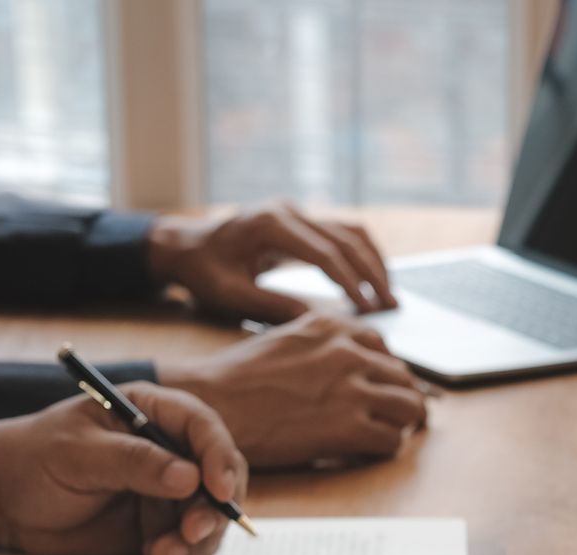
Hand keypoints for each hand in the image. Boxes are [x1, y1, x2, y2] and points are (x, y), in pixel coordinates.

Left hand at [0, 385, 247, 554]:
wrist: (4, 502)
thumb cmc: (34, 460)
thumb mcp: (77, 453)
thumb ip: (132, 462)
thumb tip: (189, 478)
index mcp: (152, 413)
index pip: (204, 428)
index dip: (219, 457)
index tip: (218, 490)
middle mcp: (170, 450)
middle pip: (221, 474)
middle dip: (216, 506)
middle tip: (194, 531)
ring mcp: (168, 490)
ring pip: (212, 513)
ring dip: (200, 537)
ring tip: (166, 553)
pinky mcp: (160, 524)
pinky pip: (191, 542)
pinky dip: (184, 554)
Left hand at [147, 201, 395, 320]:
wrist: (185, 246)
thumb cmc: (203, 271)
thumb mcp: (231, 295)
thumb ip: (272, 307)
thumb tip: (317, 322)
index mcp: (268, 223)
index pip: (323, 252)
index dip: (349, 282)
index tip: (367, 309)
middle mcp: (287, 210)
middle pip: (345, 239)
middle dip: (371, 274)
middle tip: (391, 306)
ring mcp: (296, 212)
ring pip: (350, 232)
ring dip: (374, 262)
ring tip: (389, 295)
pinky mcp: (301, 221)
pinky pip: (342, 233)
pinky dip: (363, 255)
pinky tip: (373, 280)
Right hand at [157, 311, 426, 467]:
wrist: (213, 403)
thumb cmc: (240, 377)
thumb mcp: (287, 339)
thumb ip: (323, 344)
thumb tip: (352, 363)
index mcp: (334, 327)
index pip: (384, 347)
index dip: (384, 372)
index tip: (378, 388)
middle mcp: (350, 353)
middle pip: (404, 377)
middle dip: (402, 397)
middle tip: (395, 417)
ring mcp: (353, 390)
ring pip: (410, 406)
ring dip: (403, 423)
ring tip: (389, 434)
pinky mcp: (350, 427)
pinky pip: (392, 440)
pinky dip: (385, 449)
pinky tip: (366, 452)